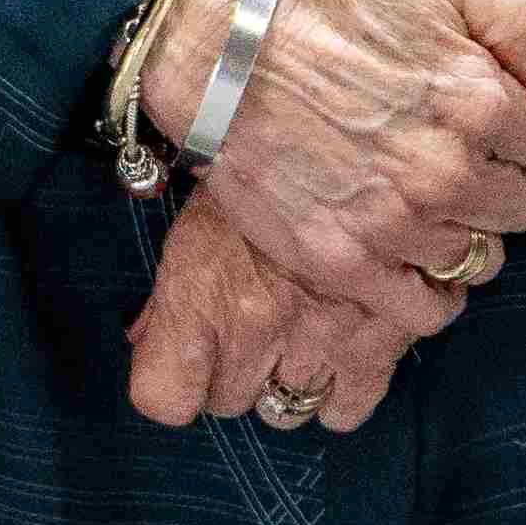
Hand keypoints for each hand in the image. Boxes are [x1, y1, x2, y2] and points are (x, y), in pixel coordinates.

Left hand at [123, 174, 455, 432]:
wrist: (353, 116)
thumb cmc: (262, 150)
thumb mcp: (199, 209)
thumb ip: (172, 289)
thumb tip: (145, 337)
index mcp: (200, 293)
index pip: (164, 396)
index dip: (175, 381)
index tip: (189, 359)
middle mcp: (254, 326)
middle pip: (229, 400)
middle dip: (239, 368)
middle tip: (255, 321)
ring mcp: (319, 337)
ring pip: (290, 408)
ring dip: (292, 378)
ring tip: (301, 329)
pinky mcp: (381, 339)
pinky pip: (349, 408)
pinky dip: (348, 385)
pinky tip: (344, 343)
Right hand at [161, 0, 525, 323]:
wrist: (216, 54)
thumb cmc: (325, 8)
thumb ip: (519, 15)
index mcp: (480, 98)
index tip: (502, 128)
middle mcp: (450, 170)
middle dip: (500, 183)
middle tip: (455, 158)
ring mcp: (400, 224)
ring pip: (482, 259)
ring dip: (462, 232)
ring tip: (420, 198)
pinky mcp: (350, 263)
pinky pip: (430, 310)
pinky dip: (431, 290)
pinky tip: (412, 255)